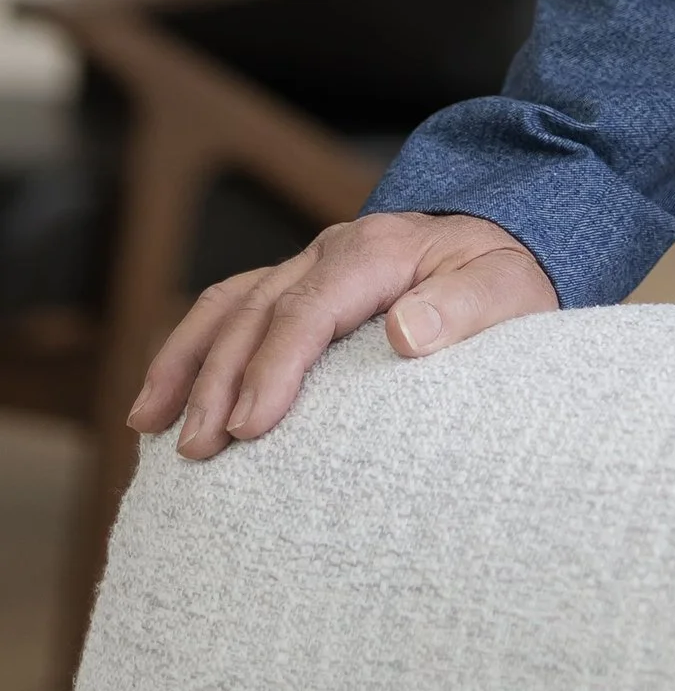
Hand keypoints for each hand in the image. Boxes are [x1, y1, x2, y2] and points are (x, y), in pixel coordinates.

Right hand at [129, 211, 557, 457]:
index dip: (273, 368)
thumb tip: (406, 332)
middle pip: (257, 313)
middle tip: (199, 451)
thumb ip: (466, 307)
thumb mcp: (508, 288)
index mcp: (376, 250)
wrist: (505, 239)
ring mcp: (308, 264)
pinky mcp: (298, 286)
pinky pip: (232, 309)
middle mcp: (331, 251)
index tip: (250, 429)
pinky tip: (163, 399)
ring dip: (185, 363)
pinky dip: (192, 349)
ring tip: (150, 426)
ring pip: (229, 307)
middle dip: (218, 381)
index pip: (308, 309)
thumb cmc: (506, 276)